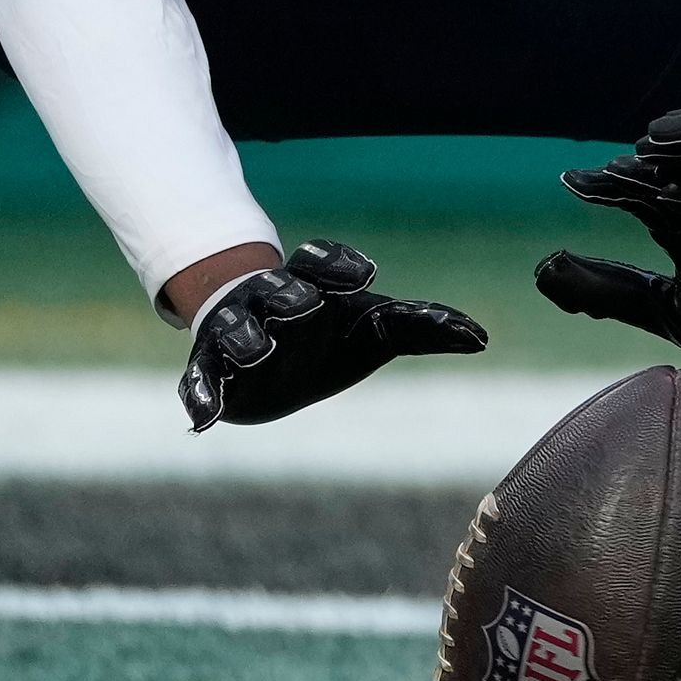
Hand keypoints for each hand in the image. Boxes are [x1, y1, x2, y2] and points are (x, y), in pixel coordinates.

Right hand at [176, 240, 484, 429]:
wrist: (267, 350)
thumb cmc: (330, 334)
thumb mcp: (376, 329)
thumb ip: (422, 327)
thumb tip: (481, 338)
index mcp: (313, 284)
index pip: (321, 262)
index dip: (340, 267)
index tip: (367, 277)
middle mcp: (270, 302)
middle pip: (278, 289)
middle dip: (290, 296)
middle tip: (306, 308)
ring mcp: (238, 335)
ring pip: (237, 329)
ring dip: (248, 339)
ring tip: (259, 353)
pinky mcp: (211, 372)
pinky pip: (200, 380)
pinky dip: (201, 396)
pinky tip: (207, 418)